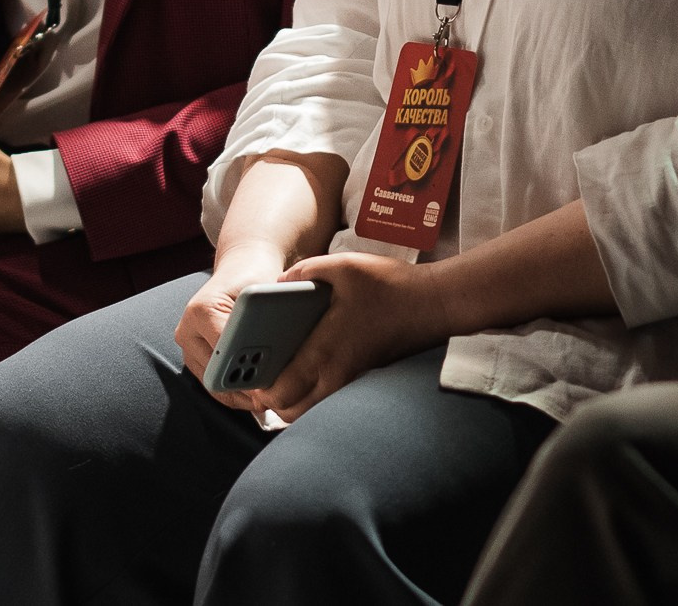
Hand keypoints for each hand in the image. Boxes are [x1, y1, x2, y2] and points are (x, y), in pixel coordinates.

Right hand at [174, 243, 293, 387]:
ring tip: (264, 403)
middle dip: (241, 390)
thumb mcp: (264, 291)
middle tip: (268, 401)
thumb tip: (272, 357)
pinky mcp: (193, 356)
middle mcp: (187, 329)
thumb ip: (264, 320)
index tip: (264, 385)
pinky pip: (211, 381)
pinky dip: (233, 391)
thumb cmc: (256, 277)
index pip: (222, 351)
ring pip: (210, 383)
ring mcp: (188, 345)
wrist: (242, 268)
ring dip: (238, 395)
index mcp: (201, 310)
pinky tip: (255, 397)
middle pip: (213, 373)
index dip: (243, 371)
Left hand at [246, 252, 451, 422]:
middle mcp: (335, 374)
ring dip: (288, 398)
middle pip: (289, 411)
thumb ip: (304, 272)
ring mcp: (349, 380)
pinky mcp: (360, 378)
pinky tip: (303, 365)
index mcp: (325, 351)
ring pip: (308, 410)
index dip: (256, 388)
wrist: (434, 304)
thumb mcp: (342, 265)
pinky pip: (325, 400)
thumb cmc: (390, 286)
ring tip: (275, 371)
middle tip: (254, 373)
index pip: (280, 391)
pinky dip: (308, 394)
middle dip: (268, 398)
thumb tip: (279, 282)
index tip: (243, 371)